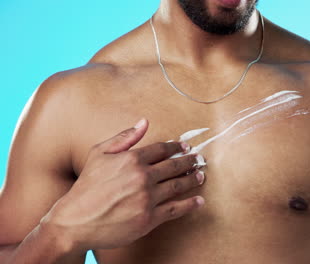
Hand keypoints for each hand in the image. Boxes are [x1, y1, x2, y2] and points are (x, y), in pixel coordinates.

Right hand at [40, 118, 205, 251]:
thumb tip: (144, 122)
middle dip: (189, 161)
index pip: (162, 149)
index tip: (185, 146)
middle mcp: (143, 177)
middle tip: (199, 159)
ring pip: (178, 185)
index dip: (176, 147)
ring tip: (200, 176)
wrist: (76, 221)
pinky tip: (199, 201)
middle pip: (174, 165)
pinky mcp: (149, 218)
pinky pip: (176, 209)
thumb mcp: (99, 154)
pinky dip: (190, 204)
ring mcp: (148, 198)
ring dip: (192, 179)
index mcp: (132, 159)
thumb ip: (124, 137)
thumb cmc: (86, 186)